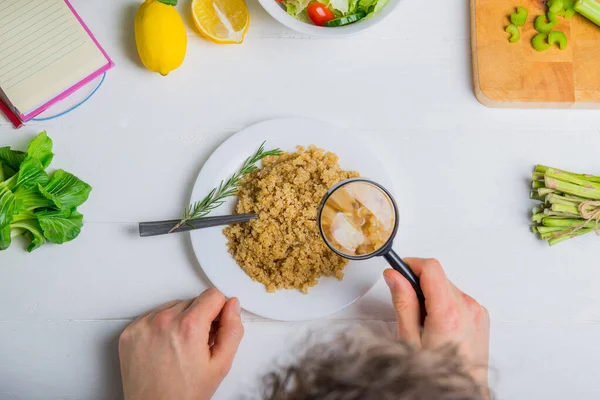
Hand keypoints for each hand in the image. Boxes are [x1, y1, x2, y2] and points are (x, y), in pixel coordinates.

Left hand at [119, 288, 243, 399]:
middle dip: (199, 318)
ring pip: (173, 307)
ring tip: (179, 347)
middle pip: (193, 301)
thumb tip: (232, 306)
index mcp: (189, 326)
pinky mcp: (130, 331)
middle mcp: (164, 320)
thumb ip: (232, 330)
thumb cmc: (184, 394)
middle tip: (197, 345)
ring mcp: (143, 325)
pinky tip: (164, 347)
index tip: (214, 329)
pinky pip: (152, 316)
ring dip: (180, 321)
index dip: (219, 312)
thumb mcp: (221, 365)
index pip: (213, 295)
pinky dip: (160, 327)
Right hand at [383, 258, 489, 396]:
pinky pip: (458, 297)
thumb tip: (394, 277)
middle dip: (419, 284)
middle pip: (438, 276)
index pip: (431, 268)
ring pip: (447, 286)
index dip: (411, 265)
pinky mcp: (480, 316)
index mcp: (448, 312)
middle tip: (409, 307)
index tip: (399, 271)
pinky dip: (445, 303)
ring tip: (425, 322)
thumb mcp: (409, 338)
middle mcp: (467, 308)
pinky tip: (439, 324)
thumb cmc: (436, 372)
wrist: (461, 393)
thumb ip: (403, 302)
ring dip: (432, 295)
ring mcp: (477, 312)